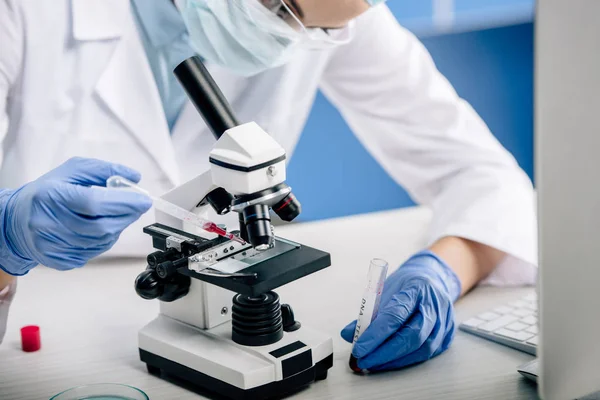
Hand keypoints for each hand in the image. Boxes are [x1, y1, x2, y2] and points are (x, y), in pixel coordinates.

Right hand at [1, 157, 151, 274]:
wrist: (16, 220)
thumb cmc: (47, 192)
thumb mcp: (72, 170)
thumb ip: (103, 170)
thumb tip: (133, 177)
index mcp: (52, 196)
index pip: (94, 203)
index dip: (123, 202)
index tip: (143, 199)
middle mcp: (49, 223)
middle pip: (101, 226)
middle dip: (127, 216)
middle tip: (138, 206)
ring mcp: (53, 246)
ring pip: (101, 242)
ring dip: (117, 228)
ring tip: (116, 215)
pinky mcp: (59, 260)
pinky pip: (94, 252)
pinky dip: (105, 240)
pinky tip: (100, 228)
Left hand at [341, 250, 460, 370]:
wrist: (432, 279)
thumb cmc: (406, 285)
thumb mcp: (385, 290)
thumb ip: (367, 314)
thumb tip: (348, 334)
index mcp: (416, 289)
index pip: (395, 315)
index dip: (376, 334)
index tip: (359, 348)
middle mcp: (434, 306)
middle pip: (412, 335)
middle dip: (385, 352)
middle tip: (363, 360)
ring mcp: (444, 321)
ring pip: (422, 348)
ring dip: (395, 360)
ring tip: (374, 362)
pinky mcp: (447, 335)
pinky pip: (428, 353)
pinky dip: (407, 360)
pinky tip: (391, 361)